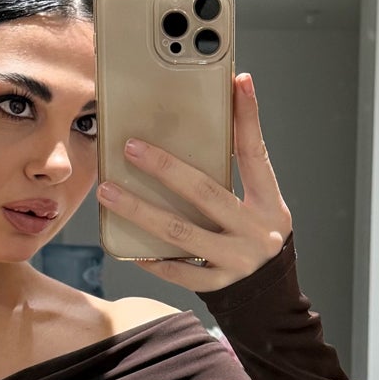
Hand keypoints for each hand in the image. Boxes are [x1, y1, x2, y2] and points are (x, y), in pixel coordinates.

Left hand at [96, 71, 290, 292]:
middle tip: (131, 148)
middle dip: (165, 168)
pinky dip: (152, 256)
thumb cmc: (256, 238)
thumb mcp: (260, 204)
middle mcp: (256, 231)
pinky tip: (128, 244)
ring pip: (181, 233)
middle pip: (206, 194)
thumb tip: (204, 127)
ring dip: (140, 211)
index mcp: (269, 203)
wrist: (269, 297)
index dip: (248, 118)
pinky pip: (178, 269)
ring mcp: (236, 261)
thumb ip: (237, 174)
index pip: (256, 154)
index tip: (238, 82)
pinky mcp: (217, 286)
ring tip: (109, 192)